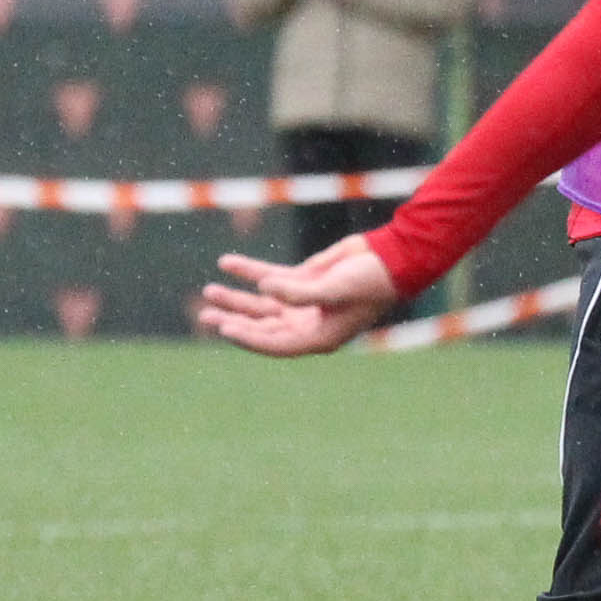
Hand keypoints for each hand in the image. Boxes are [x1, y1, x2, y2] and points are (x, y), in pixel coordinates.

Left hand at [195, 235, 400, 355]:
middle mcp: (308, 323)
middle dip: (234, 319)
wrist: (392, 257)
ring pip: (261, 304)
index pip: (275, 343)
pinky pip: (270, 276)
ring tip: (210, 291)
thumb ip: (299, 291)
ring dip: (236, 298)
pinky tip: (227, 263)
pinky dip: (248, 271)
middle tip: (207, 314)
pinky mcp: (304, 280)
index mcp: (319, 337)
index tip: (225, 328)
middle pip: (262, 326)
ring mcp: (304, 302)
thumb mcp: (335, 288)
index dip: (248, 338)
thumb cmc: (371, 280)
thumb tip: (264, 287)